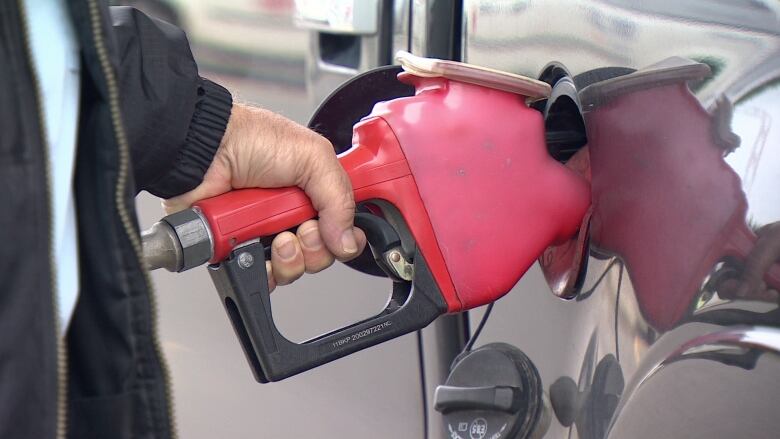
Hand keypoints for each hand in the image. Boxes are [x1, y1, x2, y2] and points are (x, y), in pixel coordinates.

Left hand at [164, 103, 365, 289]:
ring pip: (292, 269)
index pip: (341, 228)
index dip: (344, 236)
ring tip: (276, 236)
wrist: (204, 150)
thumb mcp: (313, 156)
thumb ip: (340, 198)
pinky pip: (259, 276)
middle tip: (301, 227)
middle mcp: (291, 215)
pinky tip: (256, 249)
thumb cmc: (250, 139)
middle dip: (315, 247)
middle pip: (320, 254)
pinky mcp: (238, 250)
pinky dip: (261, 270)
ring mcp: (265, 234)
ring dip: (289, 257)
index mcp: (312, 193)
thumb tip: (349, 241)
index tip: (338, 231)